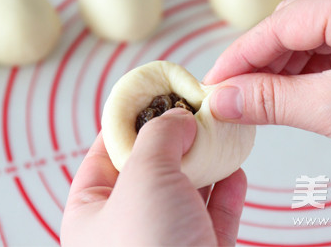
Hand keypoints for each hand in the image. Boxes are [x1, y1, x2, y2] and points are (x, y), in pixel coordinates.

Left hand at [61, 109, 246, 245]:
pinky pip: (215, 214)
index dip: (133, 122)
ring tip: (222, 135)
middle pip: (154, 168)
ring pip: (189, 190)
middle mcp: (128, 226)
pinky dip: (228, 190)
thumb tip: (177, 117)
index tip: (158, 97)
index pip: (107, 153)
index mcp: (93, 212)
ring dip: (208, 161)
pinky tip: (236, 169)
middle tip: (198, 112)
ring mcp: (168, 241)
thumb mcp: (144, 178)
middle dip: (178, 139)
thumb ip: (159, 137)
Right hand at [204, 0, 330, 170]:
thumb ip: (271, 101)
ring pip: (305, 43)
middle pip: (288, 30)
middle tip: (230, 98)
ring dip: (278, 74)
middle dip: (257, 66)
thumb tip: (223, 100)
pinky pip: (326, 54)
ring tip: (255, 103)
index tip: (211, 85)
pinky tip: (287, 97)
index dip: (238, 58)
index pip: (276, 26)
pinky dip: (302, 77)